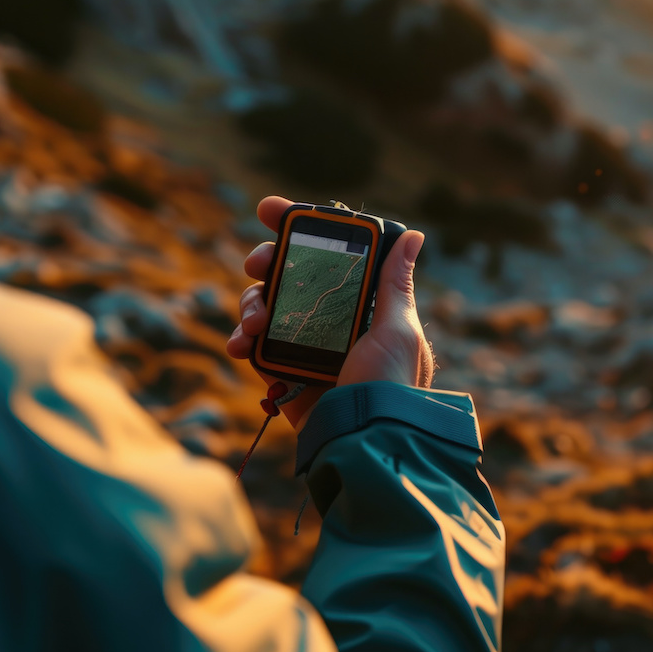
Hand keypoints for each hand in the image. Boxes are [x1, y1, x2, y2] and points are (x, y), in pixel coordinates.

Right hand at [225, 196, 434, 428]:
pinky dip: (242, 340)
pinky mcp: (284, 375)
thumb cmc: (389, 385)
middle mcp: (332, 322)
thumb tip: (413, 236)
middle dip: (267, 264)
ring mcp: (305, 347)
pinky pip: (255, 347)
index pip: (328, 257)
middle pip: (289, 277)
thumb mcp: (397, 330)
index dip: (297, 230)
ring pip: (266, 307)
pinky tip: (239, 344)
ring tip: (252, 322)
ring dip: (251, 304)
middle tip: (258, 264)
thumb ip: (394, 285)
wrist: (365, 442)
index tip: (269, 209)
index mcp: (362, 306)